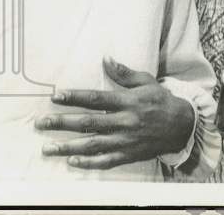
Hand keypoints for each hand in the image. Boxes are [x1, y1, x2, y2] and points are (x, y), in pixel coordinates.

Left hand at [34, 57, 194, 169]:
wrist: (181, 126)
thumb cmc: (161, 101)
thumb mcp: (147, 82)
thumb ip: (124, 73)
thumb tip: (106, 59)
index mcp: (128, 101)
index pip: (96, 99)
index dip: (75, 97)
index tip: (56, 96)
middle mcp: (125, 121)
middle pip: (88, 123)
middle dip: (62, 123)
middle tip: (41, 123)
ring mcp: (125, 140)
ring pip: (92, 144)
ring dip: (68, 146)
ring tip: (48, 147)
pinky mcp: (128, 155)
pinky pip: (105, 161)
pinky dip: (88, 163)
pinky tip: (72, 162)